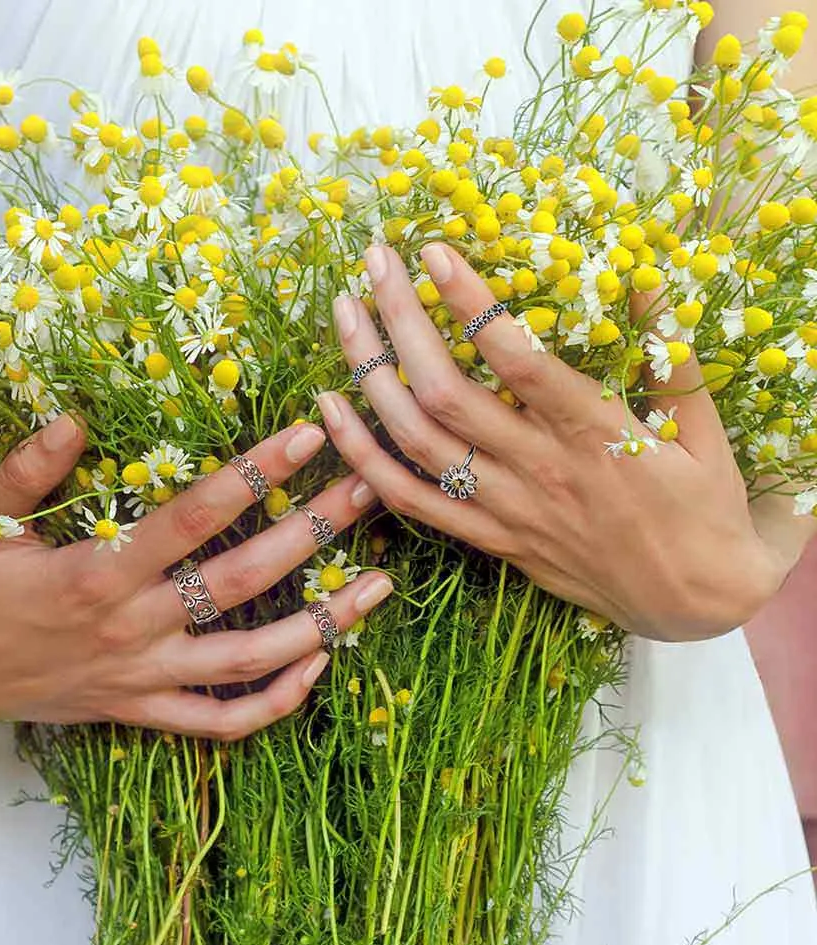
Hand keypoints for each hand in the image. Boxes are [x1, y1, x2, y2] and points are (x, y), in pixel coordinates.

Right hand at [0, 416, 391, 737]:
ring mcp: (141, 677)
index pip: (192, 518)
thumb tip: (72, 416)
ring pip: (248, 662)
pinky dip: (270, 706)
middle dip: (312, 534)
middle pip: (241, 582)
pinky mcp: (138, 709)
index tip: (307, 433)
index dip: (253, 474)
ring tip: (380, 590)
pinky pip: (217, 723)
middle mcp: (131, 628)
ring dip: (321, 627)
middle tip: (371, 491)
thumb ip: (27, 469)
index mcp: (95, 574)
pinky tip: (316, 672)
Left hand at [317, 242, 786, 641]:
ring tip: (342, 317)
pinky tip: (331, 416)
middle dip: (400, 324)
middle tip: (373, 264)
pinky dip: (365, 461)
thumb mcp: (703, 428)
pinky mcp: (489, 540)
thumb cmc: (701, 507)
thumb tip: (641, 278)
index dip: (471, 304)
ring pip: (417, 444)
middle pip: (446, 395)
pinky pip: (412, 502)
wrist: (695, 602)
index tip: (434, 251)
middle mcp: (540, 471)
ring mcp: (506, 511)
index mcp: (596, 436)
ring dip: (369, 379)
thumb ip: (668, 355)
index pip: (519, 361)